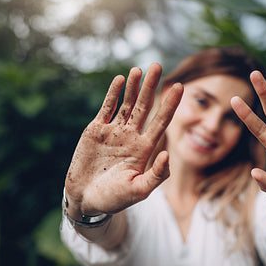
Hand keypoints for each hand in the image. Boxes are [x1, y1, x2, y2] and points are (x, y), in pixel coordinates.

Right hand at [65, 63, 182, 216]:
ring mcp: (114, 131)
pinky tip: (120, 80)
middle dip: (150, 87)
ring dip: (133, 87)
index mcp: (144, 149)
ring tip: (139, 69)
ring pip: (126, 104)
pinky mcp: (96, 130)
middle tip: (157, 65)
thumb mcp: (139, 190)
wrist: (85, 199)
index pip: (161, 122)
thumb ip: (156, 174)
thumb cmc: (114, 198)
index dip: (169, 105)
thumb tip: (168, 153)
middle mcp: (131, 136)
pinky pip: (106, 108)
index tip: (180, 87)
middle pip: (144, 106)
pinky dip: (113, 94)